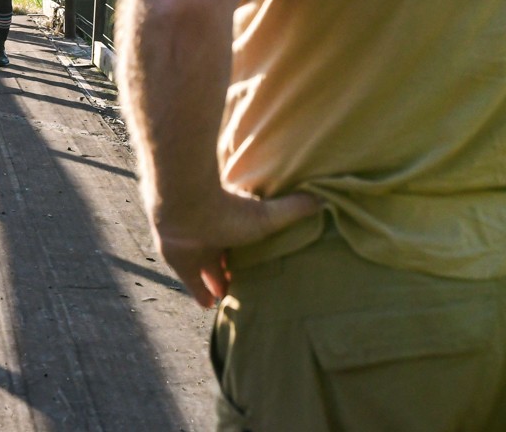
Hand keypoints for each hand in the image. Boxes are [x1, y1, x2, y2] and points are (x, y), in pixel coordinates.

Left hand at [152, 189, 319, 307]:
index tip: (261, 267)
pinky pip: (192, 283)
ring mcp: (196, 251)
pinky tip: (207, 306)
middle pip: (225, 258)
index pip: (244, 243)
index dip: (250, 256)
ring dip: (216, 284)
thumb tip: (324, 199)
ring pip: (208, 272)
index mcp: (234, 223)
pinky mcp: (182, 264)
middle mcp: (215, 237)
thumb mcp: (269, 216)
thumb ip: (295, 209)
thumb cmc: (229, 211)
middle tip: (243, 286)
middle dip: (232, 271)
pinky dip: (199, 294)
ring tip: (227, 299)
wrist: (187, 210)